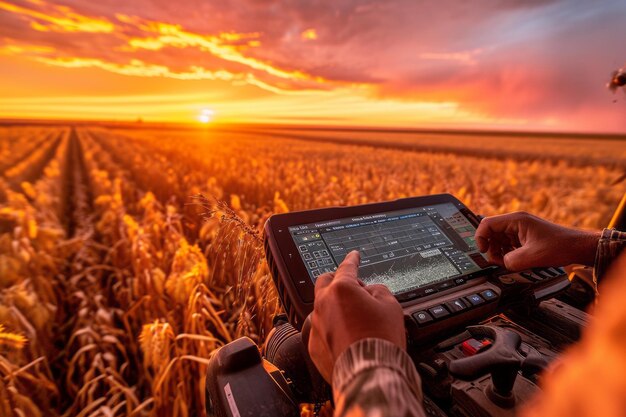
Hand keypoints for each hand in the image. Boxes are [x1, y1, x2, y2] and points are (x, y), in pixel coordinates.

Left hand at [307, 250, 405, 382]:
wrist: (370, 373)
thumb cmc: (381, 339)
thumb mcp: (390, 305)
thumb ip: (378, 291)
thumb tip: (370, 292)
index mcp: (341, 289)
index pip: (346, 268)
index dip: (352, 260)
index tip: (353, 256)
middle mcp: (323, 304)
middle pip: (325, 283)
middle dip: (336, 280)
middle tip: (352, 287)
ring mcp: (316, 325)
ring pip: (322, 308)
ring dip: (335, 308)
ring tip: (354, 319)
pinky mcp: (314, 346)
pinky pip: (321, 330)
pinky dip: (331, 330)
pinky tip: (347, 338)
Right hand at [475, 211, 600, 270]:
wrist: (577, 247)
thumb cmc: (560, 246)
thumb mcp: (532, 257)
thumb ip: (511, 261)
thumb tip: (502, 263)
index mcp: (516, 220)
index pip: (487, 224)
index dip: (480, 237)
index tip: (483, 250)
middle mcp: (516, 223)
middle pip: (491, 233)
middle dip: (491, 248)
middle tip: (497, 260)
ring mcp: (519, 230)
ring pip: (498, 240)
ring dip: (499, 252)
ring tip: (507, 262)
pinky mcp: (523, 239)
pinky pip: (507, 245)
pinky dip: (507, 254)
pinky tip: (514, 261)